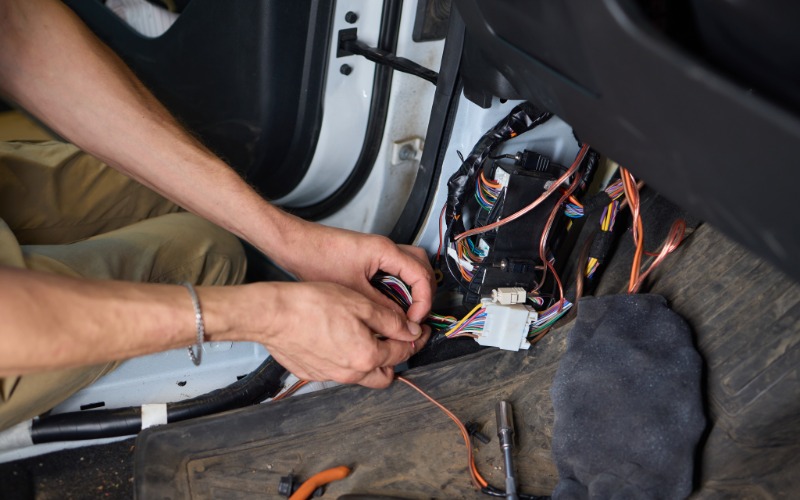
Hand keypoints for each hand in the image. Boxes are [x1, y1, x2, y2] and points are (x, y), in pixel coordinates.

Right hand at [236, 282, 430, 387]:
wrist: (273, 315)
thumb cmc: (312, 305)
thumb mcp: (360, 303)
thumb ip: (390, 320)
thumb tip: (411, 330)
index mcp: (367, 355)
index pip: (403, 351)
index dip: (416, 339)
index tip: (421, 330)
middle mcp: (351, 373)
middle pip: (385, 375)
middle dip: (395, 358)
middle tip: (397, 338)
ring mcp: (330, 376)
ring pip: (362, 376)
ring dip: (372, 362)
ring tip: (369, 338)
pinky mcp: (313, 372)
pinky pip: (340, 371)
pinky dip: (348, 360)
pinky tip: (342, 340)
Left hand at [268, 218, 435, 322]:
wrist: (294, 246)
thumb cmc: (316, 258)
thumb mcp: (353, 291)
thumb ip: (381, 307)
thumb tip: (401, 323)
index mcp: (385, 251)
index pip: (421, 276)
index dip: (423, 301)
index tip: (415, 319)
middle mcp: (386, 248)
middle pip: (422, 268)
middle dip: (424, 294)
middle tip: (416, 316)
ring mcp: (378, 252)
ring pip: (411, 267)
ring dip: (413, 289)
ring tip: (407, 311)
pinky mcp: (370, 258)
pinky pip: (395, 270)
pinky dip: (399, 286)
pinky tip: (390, 302)